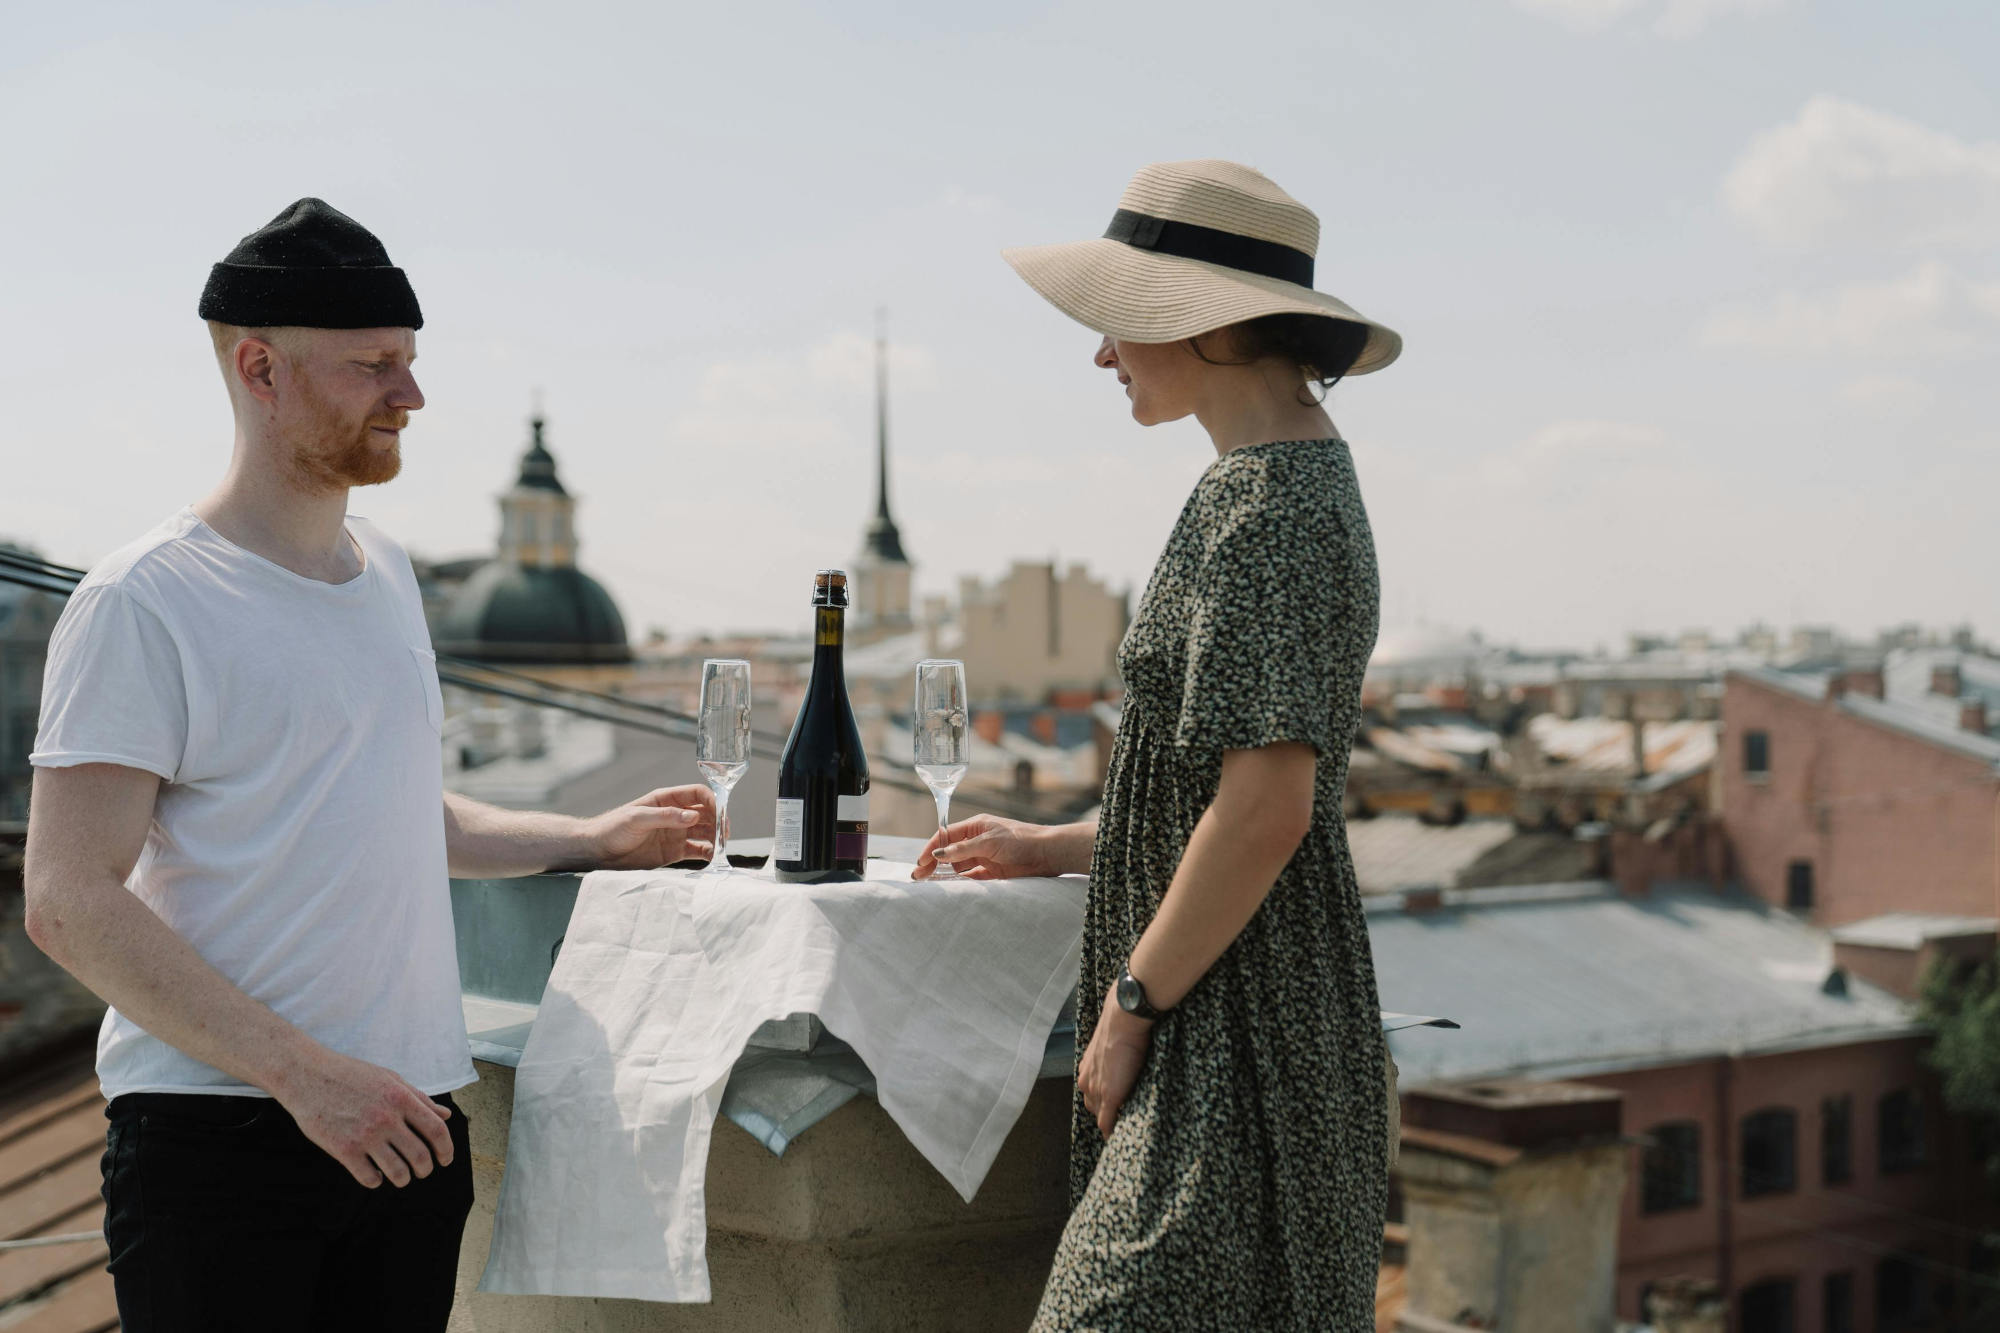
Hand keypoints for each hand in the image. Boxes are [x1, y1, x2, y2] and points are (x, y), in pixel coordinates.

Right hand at [279, 1049, 453, 1187]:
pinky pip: (369, 1178)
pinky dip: (377, 1181)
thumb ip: (419, 1098)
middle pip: (420, 1156)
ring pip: (397, 1172)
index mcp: (401, 1098)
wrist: (307, 1075)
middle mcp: (386, 1118)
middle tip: (423, 1171)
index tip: (445, 1159)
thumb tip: (446, 1115)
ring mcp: (365, 1135)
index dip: (446, 1149)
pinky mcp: (343, 1150)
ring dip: (404, 1179)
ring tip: (401, 1176)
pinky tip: (376, 1174)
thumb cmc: (351, 1075)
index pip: (437, 1130)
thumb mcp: (390, 1079)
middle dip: (426, 1169)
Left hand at [588, 785, 716, 869]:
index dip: (712, 801)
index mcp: (667, 800)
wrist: (599, 851)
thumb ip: (665, 816)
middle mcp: (676, 815)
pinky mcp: (675, 853)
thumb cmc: (613, 827)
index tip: (720, 814)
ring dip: (716, 838)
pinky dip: (708, 853)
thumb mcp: (637, 818)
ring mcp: (677, 834)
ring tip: (721, 847)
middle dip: (719, 821)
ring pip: (705, 833)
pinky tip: (713, 858)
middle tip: (724, 834)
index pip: (698, 794)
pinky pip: (698, 851)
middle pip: (707, 814)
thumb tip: (692, 817)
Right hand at [913, 814, 1051, 880]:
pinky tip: (950, 887)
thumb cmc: (1020, 840)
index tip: (920, 863)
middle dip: (933, 863)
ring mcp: (984, 857)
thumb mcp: (988, 841)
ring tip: (929, 885)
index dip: (931, 849)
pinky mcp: (993, 872)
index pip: (946, 836)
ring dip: (945, 873)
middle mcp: (977, 841)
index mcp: (975, 826)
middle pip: (949, 852)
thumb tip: (938, 855)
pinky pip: (971, 878)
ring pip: (958, 866)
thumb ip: (963, 849)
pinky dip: (960, 882)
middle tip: (918, 877)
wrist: (1048, 853)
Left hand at [1078, 990, 1152, 1138]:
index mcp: (1086, 1069)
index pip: (1092, 1093)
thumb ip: (1111, 1058)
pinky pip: (1107, 1123)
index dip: (1102, 1101)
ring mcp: (1096, 1091)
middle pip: (1093, 1107)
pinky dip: (1113, 1132)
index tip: (1112, 1107)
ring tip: (1125, 1127)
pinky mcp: (1108, 1097)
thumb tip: (1123, 1058)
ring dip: (1111, 1122)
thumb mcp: (1111, 1044)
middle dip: (1106, 1113)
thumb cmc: (1121, 1025)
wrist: (1123, 1020)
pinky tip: (1121, 1138)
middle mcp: (1086, 1082)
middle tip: (1121, 1117)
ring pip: (1100, 1116)